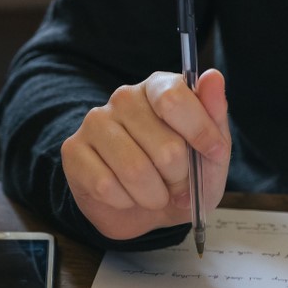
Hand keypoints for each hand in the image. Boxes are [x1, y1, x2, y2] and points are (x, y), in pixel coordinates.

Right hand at [61, 69, 229, 241]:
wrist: (145, 211)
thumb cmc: (179, 177)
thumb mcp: (211, 154)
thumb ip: (214, 116)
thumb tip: (213, 76)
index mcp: (158, 87)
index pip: (174, 97)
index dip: (200, 132)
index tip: (213, 153)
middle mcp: (124, 98)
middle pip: (165, 146)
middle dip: (179, 178)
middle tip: (177, 184)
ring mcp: (95, 122)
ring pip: (135, 170)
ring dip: (153, 196)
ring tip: (154, 194)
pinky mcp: (73, 150)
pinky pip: (106, 186)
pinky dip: (126, 202)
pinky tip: (126, 195)